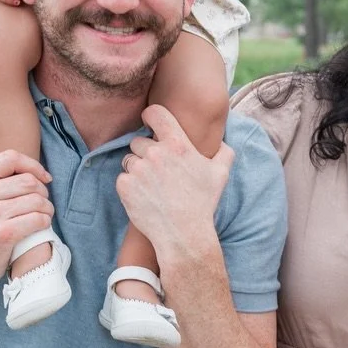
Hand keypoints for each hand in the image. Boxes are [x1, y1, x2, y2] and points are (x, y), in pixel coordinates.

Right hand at [0, 130, 52, 289]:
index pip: (11, 157)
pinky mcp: (3, 234)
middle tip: (41, 203)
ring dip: (47, 209)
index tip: (43, 177)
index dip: (33, 165)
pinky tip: (39, 226)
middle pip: (29, 181)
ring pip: (37, 200)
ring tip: (42, 215)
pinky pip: (38, 219)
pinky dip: (45, 222)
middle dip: (42, 192)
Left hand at [117, 105, 233, 262]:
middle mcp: (156, 153)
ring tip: (152, 187)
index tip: (150, 123)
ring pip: (129, 160)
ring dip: (137, 170)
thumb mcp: (221, 175)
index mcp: (178, 145)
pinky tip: (144, 197)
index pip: (155, 113)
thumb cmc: (202, 203)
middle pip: (138, 141)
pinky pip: (122, 178)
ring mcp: (139, 169)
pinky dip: (130, 186)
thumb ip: (224, 153)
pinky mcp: (125, 186)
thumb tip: (221, 144)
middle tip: (157, 171)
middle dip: (145, 153)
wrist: (183, 233)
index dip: (150, 116)